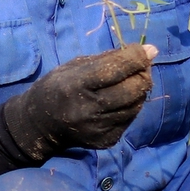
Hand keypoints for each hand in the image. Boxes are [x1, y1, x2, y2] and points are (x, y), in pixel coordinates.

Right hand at [3, 44, 155, 160]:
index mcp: (75, 85)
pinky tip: (118, 102)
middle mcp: (88, 109)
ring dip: (138, 91)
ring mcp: (98, 128)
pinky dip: (130, 106)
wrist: (41, 125)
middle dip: (143, 74)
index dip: (137, 57)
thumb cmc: (58, 87)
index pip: (116, 68)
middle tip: (140, 68)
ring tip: (128, 84)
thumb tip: (148, 52)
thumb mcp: (75, 65)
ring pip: (136, 105)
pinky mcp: (106, 140)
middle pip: (133, 89)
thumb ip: (110, 58)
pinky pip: (130, 119)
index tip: (146, 50)